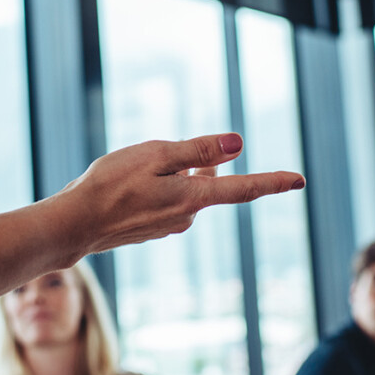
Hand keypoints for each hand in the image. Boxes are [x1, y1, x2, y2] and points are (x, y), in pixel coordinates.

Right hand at [59, 134, 303, 257]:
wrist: (74, 224)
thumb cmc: (110, 185)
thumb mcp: (155, 156)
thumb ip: (197, 150)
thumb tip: (237, 145)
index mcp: (192, 198)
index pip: (243, 189)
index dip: (273, 182)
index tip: (299, 180)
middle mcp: (187, 217)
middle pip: (209, 181)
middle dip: (196, 162)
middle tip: (159, 152)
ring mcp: (170, 226)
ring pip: (186, 190)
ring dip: (172, 173)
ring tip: (133, 170)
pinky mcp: (153, 229)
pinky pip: (168, 200)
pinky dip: (157, 187)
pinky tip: (128, 186)